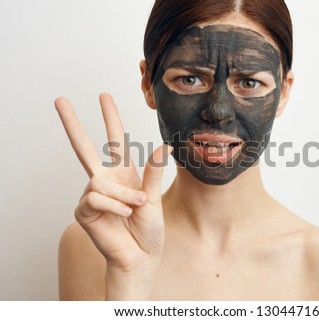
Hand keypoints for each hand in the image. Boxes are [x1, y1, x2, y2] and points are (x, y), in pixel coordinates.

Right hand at [55, 93, 170, 298]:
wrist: (141, 256)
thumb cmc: (148, 229)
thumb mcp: (154, 198)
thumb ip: (153, 173)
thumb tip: (162, 146)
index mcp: (124, 174)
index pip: (114, 141)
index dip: (110, 118)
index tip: (103, 96)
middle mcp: (106, 181)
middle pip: (85, 147)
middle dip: (73, 123)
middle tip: (60, 99)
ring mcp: (93, 195)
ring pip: (100, 182)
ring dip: (122, 196)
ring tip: (135, 209)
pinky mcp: (84, 211)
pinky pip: (95, 198)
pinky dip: (113, 205)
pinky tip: (122, 215)